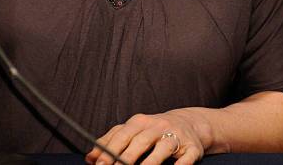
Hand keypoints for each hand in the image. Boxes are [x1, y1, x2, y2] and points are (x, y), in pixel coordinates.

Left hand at [85, 110, 212, 164]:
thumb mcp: (134, 130)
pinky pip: (186, 158)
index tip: (99, 164)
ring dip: (150, 163)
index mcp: (140, 121)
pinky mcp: (192, 148)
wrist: (190, 123)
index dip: (110, 149)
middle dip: (125, 158)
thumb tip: (90, 158)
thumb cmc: (155, 130)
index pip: (122, 134)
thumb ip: (112, 141)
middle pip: (140, 141)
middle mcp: (157, 126)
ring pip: (162, 149)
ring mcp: (176, 135)